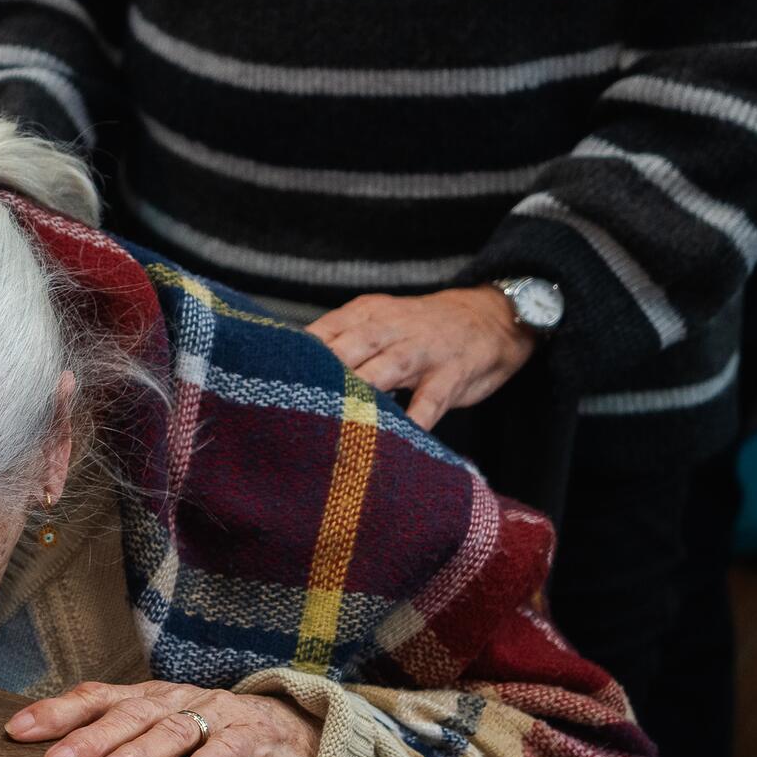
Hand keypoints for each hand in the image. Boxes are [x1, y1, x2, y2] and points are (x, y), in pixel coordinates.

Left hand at [5, 681, 320, 756]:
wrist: (289, 730)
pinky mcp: (253, 738)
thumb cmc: (208, 736)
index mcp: (146, 700)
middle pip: (126, 715)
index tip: (15, 732)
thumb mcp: (159, 733)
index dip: (55, 712)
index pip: (94, 698)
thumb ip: (118, 743)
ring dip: (137, 755)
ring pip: (172, 730)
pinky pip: (229, 750)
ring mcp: (214, 716)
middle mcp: (174, 701)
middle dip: (88, 739)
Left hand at [307, 286, 536, 430]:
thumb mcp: (377, 322)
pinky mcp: (451, 376)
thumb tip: (285, 369)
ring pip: (385, 371)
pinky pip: (429, 402)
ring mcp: (422, 352)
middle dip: (320, 377)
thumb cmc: (419, 330)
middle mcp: (390, 329)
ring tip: (333, 423)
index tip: (264, 385)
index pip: (321, 333)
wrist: (492, 317)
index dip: (294, 359)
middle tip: (288, 408)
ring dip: (359, 396)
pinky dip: (414, 422)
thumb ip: (337, 342)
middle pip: (347, 350)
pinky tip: (395, 442)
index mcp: (365, 314)